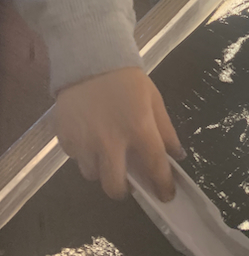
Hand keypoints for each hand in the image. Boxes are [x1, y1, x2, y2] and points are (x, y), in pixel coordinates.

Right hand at [55, 67, 184, 201]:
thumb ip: (166, 131)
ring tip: (106, 151)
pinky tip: (89, 136)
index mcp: (139, 130)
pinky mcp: (65, 138)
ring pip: (92, 174)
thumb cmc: (128, 80)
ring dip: (101, 169)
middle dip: (123, 189)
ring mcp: (85, 142)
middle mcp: (110, 142)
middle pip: (114, 186)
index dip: (162, 185)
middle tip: (127, 180)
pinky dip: (84, 153)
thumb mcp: (154, 100)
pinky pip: (76, 157)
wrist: (91, 59)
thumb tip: (177, 155)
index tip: (165, 195)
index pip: (155, 168)